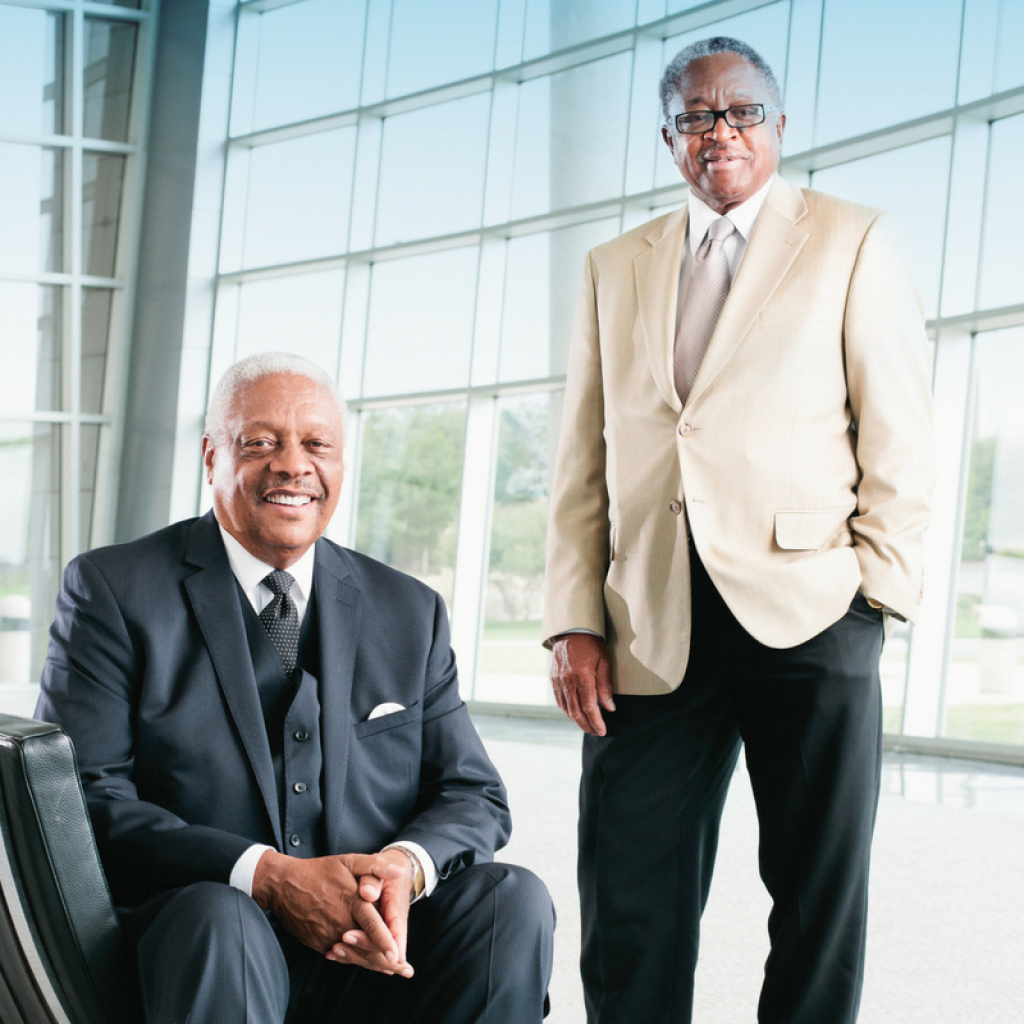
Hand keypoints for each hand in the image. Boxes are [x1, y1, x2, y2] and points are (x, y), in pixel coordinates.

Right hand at [252, 850, 409, 973]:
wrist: (284, 885)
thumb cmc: (319, 871)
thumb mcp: (348, 861)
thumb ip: (375, 866)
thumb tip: (399, 871)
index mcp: (351, 901)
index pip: (372, 925)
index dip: (385, 942)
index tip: (398, 957)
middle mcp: (340, 922)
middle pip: (366, 947)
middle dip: (387, 961)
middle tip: (406, 971)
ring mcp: (327, 935)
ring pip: (353, 955)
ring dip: (372, 963)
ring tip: (390, 970)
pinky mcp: (317, 942)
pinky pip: (339, 955)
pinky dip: (353, 959)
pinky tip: (366, 962)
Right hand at [550, 633, 614, 735]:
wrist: (570, 631)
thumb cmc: (591, 645)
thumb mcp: (604, 662)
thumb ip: (606, 686)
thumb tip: (610, 708)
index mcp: (582, 676)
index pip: (589, 707)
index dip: (596, 721)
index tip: (603, 731)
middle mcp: (568, 681)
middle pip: (576, 712)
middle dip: (587, 725)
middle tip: (596, 733)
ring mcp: (558, 681)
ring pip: (566, 708)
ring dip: (577, 720)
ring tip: (587, 726)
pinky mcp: (553, 679)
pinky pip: (560, 700)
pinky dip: (567, 710)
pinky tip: (575, 713)